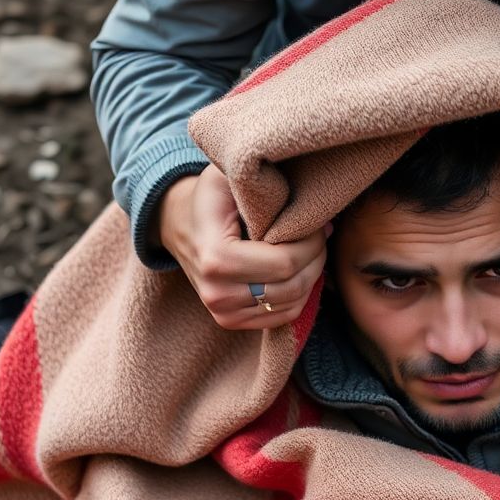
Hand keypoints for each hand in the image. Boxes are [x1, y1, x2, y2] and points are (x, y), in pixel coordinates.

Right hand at [159, 164, 326, 329]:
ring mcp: (222, 314)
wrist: (179, 224)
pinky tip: (297, 269)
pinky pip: (284, 316)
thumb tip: (310, 207)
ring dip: (311, 275)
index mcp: (216, 259)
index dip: (312, 243)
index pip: (286, 262)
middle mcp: (217, 294)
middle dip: (316, 258)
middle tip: (320, 235)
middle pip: (293, 286)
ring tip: (310, 248)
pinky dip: (300, 294)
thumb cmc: (210, 196)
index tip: (316, 224)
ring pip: (293, 304)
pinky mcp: (231, 322)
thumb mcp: (229, 178)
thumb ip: (263, 185)